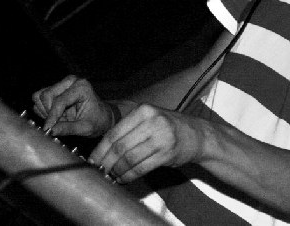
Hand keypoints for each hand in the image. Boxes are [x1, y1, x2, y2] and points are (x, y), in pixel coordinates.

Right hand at [32, 75, 111, 136]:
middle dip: (49, 112)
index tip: (48, 129)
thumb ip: (68, 129)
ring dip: (45, 111)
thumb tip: (50, 131)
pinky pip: (38, 100)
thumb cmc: (97, 121)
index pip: (60, 101)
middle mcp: (70, 81)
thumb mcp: (86, 128)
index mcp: (82, 87)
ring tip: (60, 119)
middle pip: (46, 95)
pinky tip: (56, 116)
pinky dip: (43, 110)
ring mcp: (61, 84)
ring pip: (39, 97)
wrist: (100, 117)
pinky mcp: (53, 89)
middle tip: (58, 123)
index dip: (52, 116)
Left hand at [88, 104, 205, 182]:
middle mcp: (153, 121)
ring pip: (129, 158)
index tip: (91, 161)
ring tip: (112, 176)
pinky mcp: (167, 153)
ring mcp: (161, 137)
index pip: (114, 132)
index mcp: (144, 110)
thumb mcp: (150, 118)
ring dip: (117, 171)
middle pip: (119, 146)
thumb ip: (129, 129)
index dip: (100, 150)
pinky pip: (141, 168)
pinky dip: (129, 176)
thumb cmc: (169, 127)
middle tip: (99, 172)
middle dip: (106, 163)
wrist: (198, 134)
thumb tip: (102, 150)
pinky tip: (124, 179)